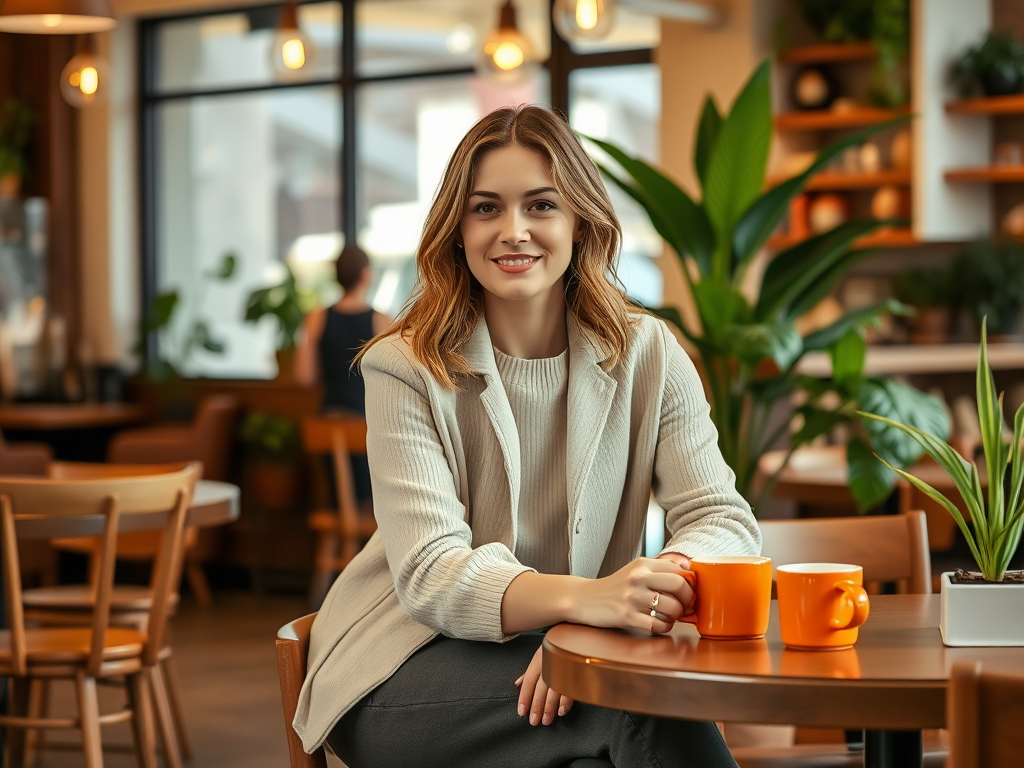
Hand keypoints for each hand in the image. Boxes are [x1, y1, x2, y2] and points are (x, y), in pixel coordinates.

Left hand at [515, 645, 572, 725]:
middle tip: (534, 721)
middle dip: (536, 706)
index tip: (521, 712)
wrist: (578, 629)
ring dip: (549, 708)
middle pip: (540, 689)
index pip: (528, 682)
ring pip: (553, 691)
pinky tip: (561, 711)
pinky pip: (570, 688)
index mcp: (539, 659)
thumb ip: (530, 671)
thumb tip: (517, 683)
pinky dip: (565, 701)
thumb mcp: (541, 653)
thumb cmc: (558, 644)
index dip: (524, 697)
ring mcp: (562, 667)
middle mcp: (548, 664)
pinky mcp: (576, 670)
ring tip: (546, 720)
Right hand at [572, 557, 692, 633]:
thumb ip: (659, 567)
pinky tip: (661, 624)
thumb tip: (687, 565)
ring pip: (672, 607)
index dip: (690, 582)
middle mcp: (637, 577)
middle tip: (686, 606)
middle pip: (679, 584)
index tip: (689, 591)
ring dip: (678, 615)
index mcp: (642, 564)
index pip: (678, 568)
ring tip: (672, 616)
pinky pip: (658, 625)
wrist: (585, 599)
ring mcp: (632, 597)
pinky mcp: (627, 616)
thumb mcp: (635, 570)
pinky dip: (666, 627)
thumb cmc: (615, 586)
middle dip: (689, 598)